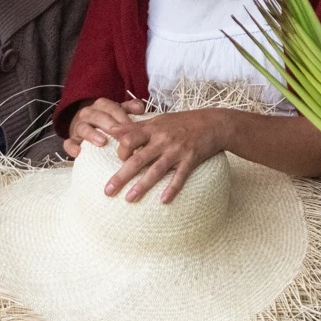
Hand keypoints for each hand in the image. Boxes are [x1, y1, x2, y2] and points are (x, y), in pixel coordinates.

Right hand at [63, 98, 146, 156]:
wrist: (88, 125)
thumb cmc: (109, 120)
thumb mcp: (120, 112)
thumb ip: (131, 108)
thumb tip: (140, 108)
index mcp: (102, 105)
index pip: (113, 108)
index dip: (123, 118)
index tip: (133, 129)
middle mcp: (89, 113)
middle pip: (98, 117)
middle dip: (110, 126)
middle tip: (121, 137)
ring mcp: (78, 126)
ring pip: (83, 128)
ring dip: (92, 134)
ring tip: (102, 142)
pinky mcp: (71, 139)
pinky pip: (68, 142)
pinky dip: (72, 147)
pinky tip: (79, 153)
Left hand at [101, 108, 233, 202]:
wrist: (213, 123)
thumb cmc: (183, 122)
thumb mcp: (158, 119)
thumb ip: (135, 127)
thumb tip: (112, 131)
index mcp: (153, 129)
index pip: (129, 140)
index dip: (121, 151)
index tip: (120, 160)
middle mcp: (163, 140)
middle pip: (138, 159)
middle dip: (121, 176)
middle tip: (107, 191)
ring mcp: (177, 151)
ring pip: (156, 170)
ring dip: (142, 185)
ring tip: (130, 199)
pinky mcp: (191, 159)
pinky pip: (180, 176)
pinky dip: (173, 188)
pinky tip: (164, 201)